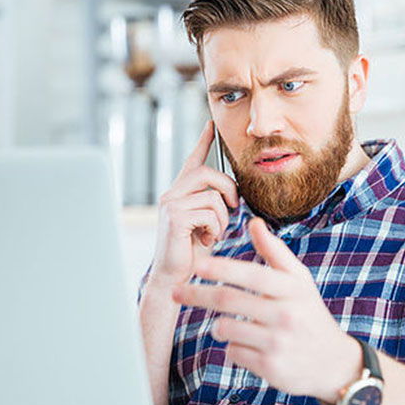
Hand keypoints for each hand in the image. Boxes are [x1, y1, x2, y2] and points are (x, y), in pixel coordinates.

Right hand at [149, 121, 238, 290]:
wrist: (174, 279)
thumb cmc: (192, 254)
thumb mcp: (207, 224)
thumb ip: (214, 206)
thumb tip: (234, 194)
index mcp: (180, 194)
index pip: (193, 161)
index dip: (203, 142)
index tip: (211, 125)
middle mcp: (171, 194)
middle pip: (209, 173)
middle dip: (229, 189)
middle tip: (234, 207)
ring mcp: (171, 204)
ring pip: (213, 196)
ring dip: (222, 219)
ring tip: (213, 234)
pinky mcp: (175, 216)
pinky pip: (209, 212)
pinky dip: (216, 228)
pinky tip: (206, 240)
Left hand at [172, 217, 360, 402]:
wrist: (334, 364)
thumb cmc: (309, 314)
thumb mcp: (299, 281)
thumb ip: (274, 251)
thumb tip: (253, 221)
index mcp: (291, 289)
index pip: (250, 275)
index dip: (221, 269)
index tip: (196, 265)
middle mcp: (286, 315)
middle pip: (228, 301)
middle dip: (196, 294)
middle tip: (175, 291)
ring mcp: (278, 343)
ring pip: (226, 328)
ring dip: (217, 326)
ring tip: (225, 325)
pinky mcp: (271, 369)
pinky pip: (233, 353)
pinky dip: (232, 348)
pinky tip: (246, 346)